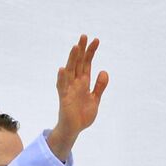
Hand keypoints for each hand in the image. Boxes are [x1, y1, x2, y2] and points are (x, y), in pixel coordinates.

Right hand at [47, 35, 108, 162]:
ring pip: (70, 71)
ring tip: (75, 47)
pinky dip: (61, 78)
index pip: (87, 63)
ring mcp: (69, 89)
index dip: (91, 52)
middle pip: (78, 63)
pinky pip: (61, 87)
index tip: (96, 40)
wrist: (74, 129)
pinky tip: (62, 69)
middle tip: (84, 36)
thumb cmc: (82, 114)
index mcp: (83, 82)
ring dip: (72, 59)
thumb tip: (104, 71)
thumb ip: (99, 86)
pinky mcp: (64, 98)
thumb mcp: (95, 99)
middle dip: (81, 50)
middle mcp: (75, 83)